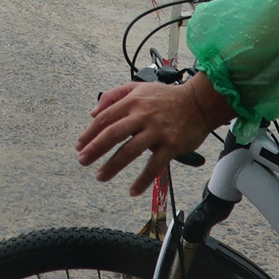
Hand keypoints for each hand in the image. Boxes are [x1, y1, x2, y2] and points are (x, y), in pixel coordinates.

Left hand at [77, 73, 234, 196]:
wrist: (199, 103)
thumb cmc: (167, 98)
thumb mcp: (138, 88)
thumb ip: (114, 95)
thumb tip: (93, 113)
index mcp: (132, 102)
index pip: (104, 118)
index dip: (89, 133)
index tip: (79, 146)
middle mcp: (142, 115)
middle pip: (113, 134)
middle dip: (95, 149)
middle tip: (82, 161)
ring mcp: (157, 131)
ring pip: (130, 151)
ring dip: (113, 166)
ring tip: (100, 176)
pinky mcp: (171, 145)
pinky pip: (154, 166)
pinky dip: (143, 180)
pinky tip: (133, 190)